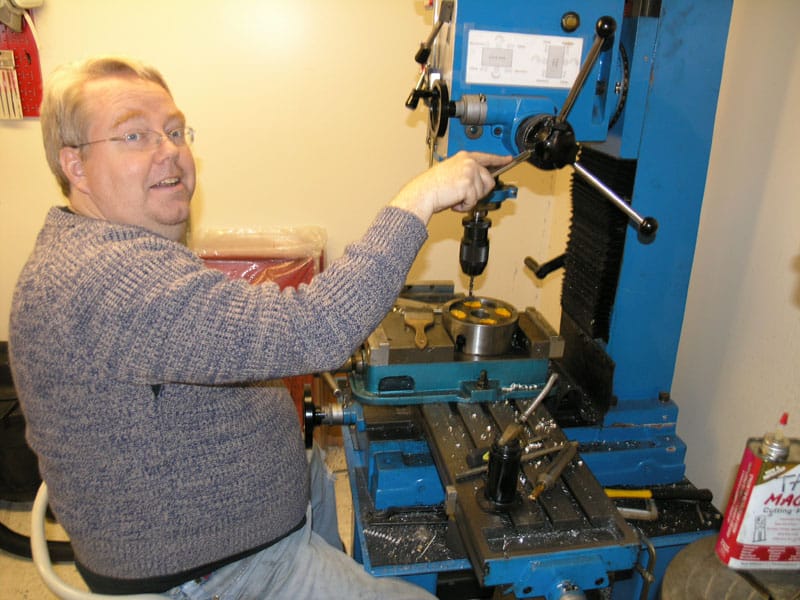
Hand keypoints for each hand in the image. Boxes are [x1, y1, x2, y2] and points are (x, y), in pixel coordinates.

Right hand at [390, 151, 512, 222]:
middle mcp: (469, 162)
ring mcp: (470, 172)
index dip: (500, 159)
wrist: (423, 193)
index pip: (487, 157)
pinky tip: (454, 201)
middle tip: (463, 195)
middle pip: (489, 180)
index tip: (508, 159)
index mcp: (464, 157)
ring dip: (470, 199)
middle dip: (479, 191)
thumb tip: (480, 183)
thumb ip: (467, 173)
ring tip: (455, 196)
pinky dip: (465, 205)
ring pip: (482, 192)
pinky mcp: (469, 184)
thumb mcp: (452, 172)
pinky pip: (474, 200)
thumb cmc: (433, 186)